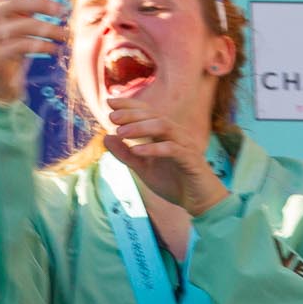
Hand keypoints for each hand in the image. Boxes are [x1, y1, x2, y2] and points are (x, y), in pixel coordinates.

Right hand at [0, 0, 63, 102]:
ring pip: (22, 27)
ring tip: (65, 35)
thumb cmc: (7, 43)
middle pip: (15, 4)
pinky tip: (54, 49)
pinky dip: (42, 46)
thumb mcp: (17, 18)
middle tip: (63, 11)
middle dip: (43, 6)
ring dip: (49, 30)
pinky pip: (21, 46)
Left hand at [104, 100, 229, 215]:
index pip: (147, 112)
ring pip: (164, 127)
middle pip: (154, 115)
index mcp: (164, 134)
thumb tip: (106, 137)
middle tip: (111, 118)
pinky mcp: (191, 160)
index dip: (130, 105)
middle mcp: (176, 135)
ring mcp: (185, 145)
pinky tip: (136, 151)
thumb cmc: (171, 182)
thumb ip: (124, 154)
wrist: (197, 201)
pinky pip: (173, 149)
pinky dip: (154, 148)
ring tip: (120, 133)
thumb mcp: (142, 168)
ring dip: (141, 127)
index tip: (109, 102)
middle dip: (132, 114)